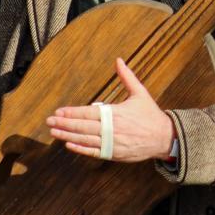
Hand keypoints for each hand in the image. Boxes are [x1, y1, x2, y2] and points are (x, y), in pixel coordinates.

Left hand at [47, 57, 175, 162]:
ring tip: (54, 133)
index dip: (72, 113)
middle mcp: (112, 129)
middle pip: (83, 127)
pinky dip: (81, 149)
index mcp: (116, 113)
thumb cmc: (151, 114)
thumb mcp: (140, 93)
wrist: (164, 137)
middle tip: (49, 122)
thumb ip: (127, 77)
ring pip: (85, 140)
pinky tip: (69, 145)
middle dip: (64, 124)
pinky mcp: (115, 154)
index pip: (89, 112)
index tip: (59, 112)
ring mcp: (113, 143)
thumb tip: (118, 60)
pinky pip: (94, 152)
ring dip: (68, 136)